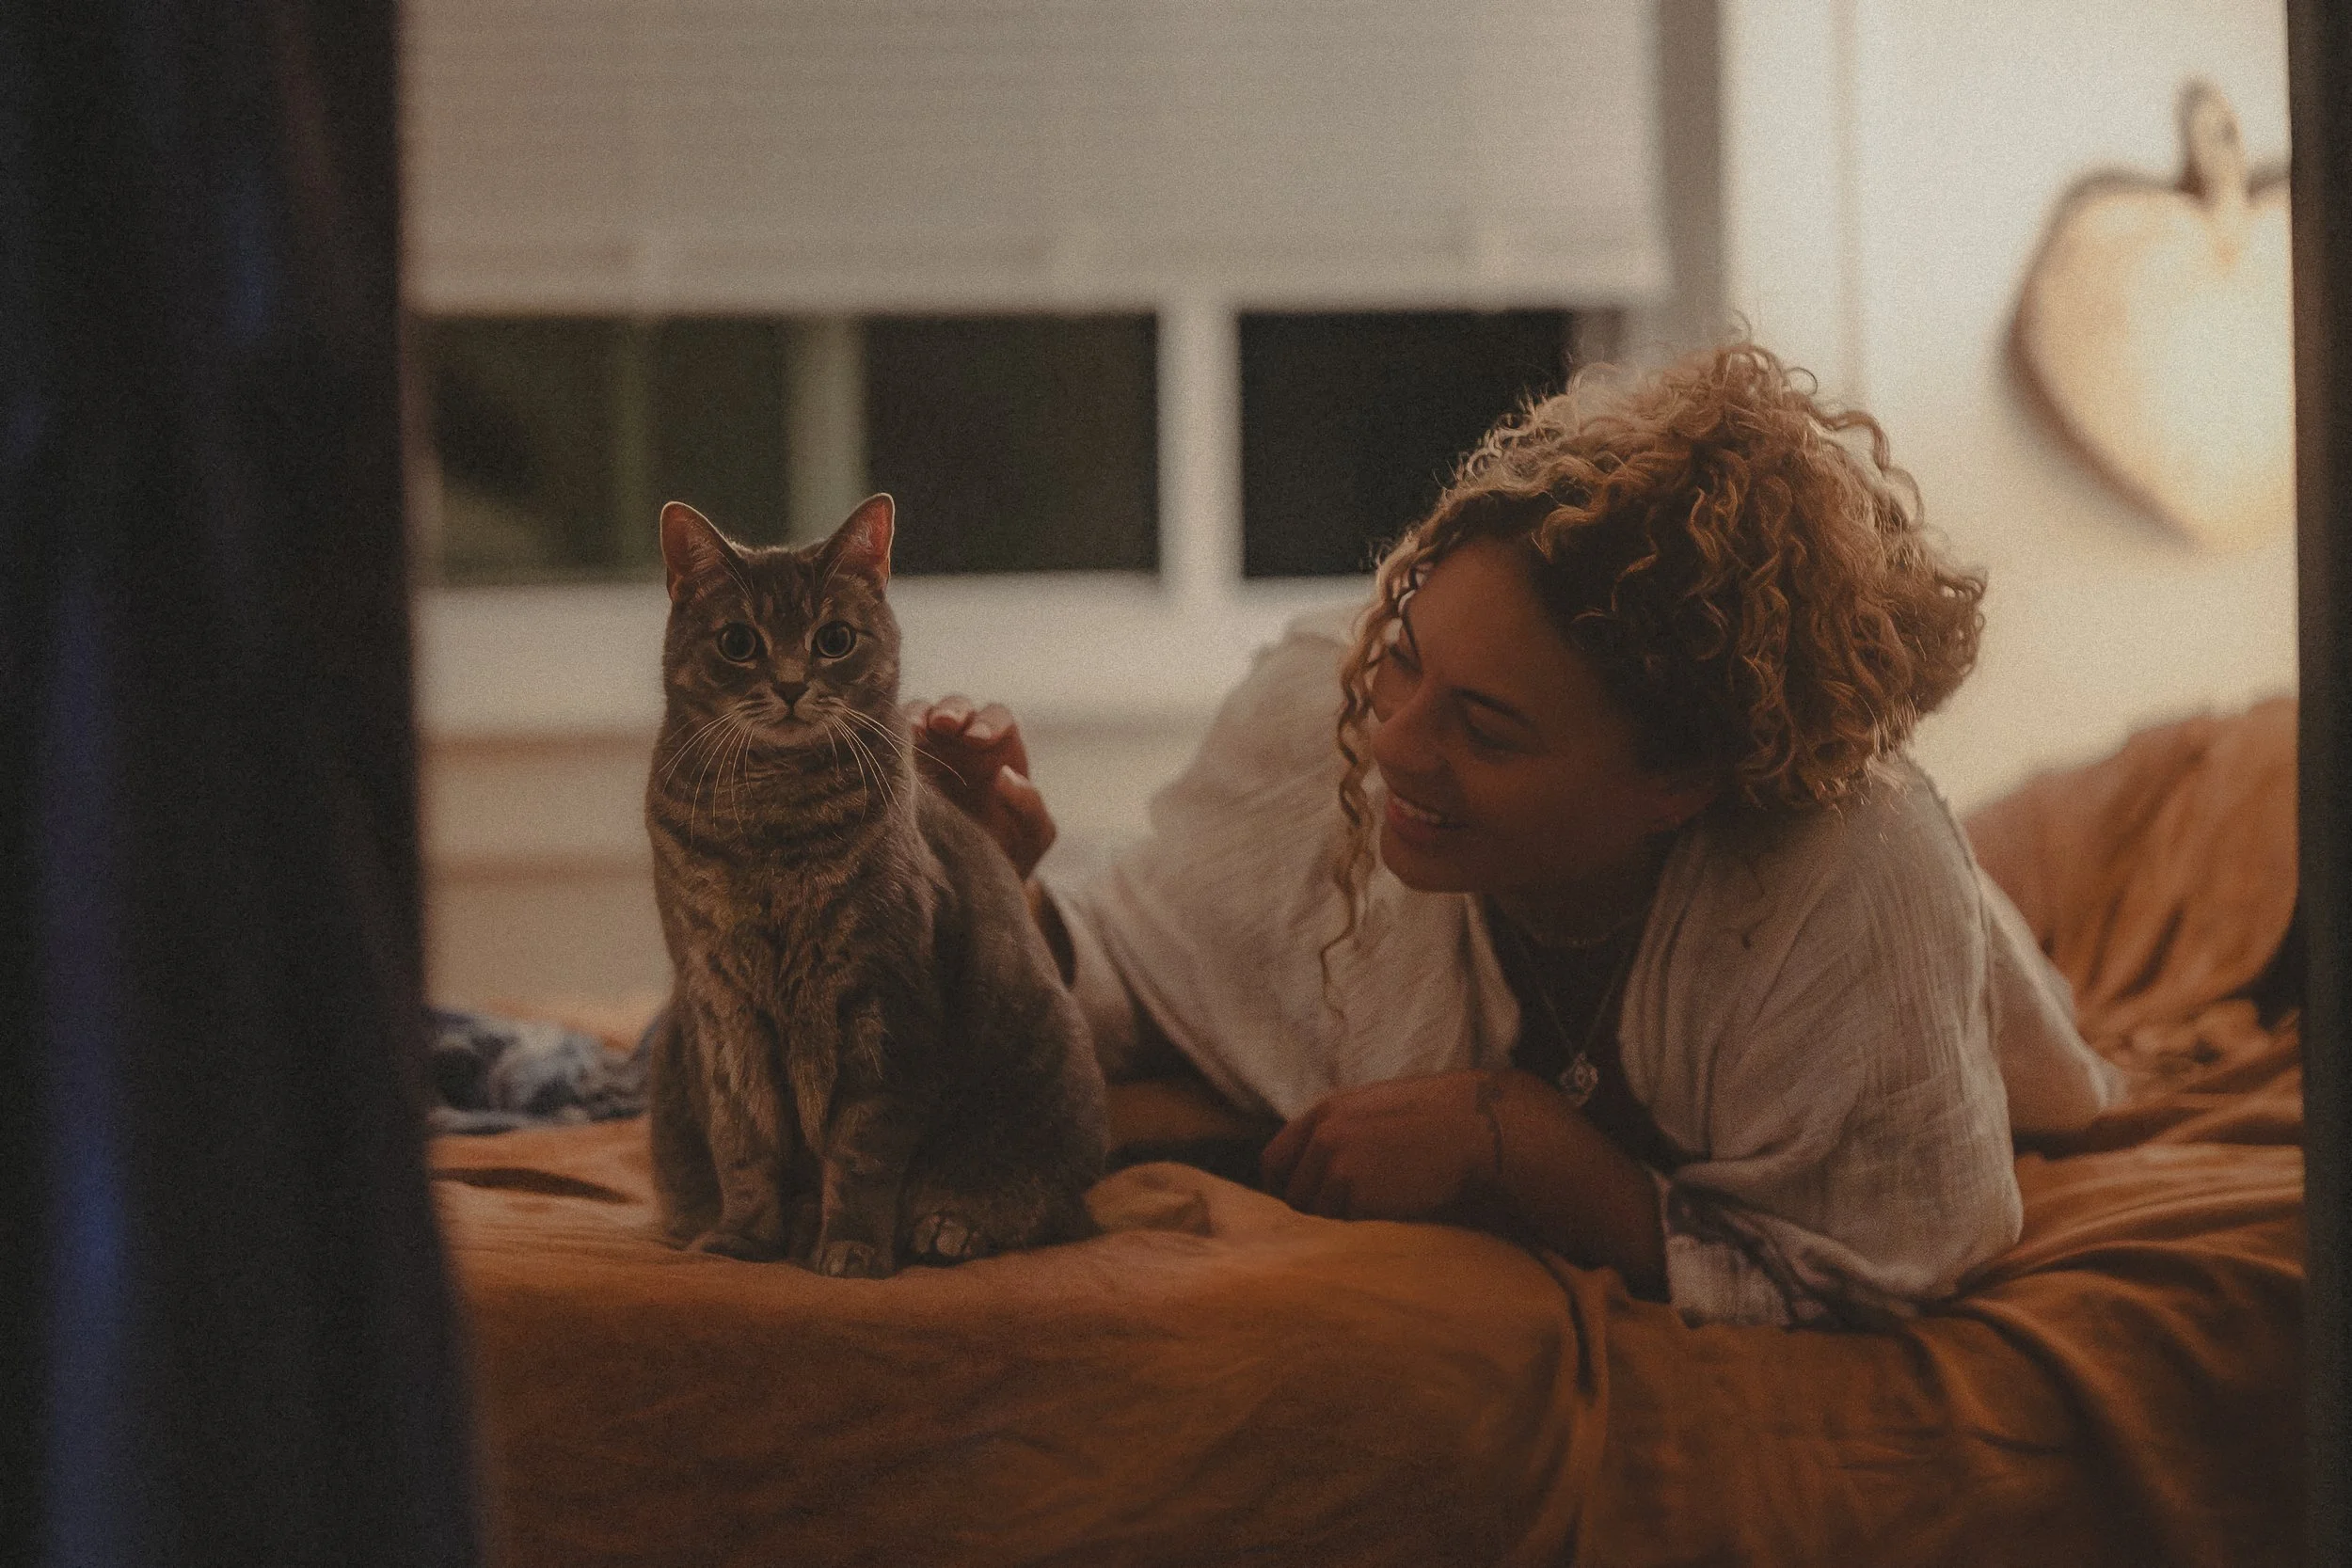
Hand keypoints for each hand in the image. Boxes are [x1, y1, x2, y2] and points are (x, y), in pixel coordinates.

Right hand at [902, 694, 1056, 878]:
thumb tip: (1005, 776)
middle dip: (951, 711)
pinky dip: (888, 736)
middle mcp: (963, 742)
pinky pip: (891, 740)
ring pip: (920, 715)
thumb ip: (1030, 807)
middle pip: (956, 708)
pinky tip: (887, 747)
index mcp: (1000, 750)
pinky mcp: (898, 765)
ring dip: (916, 716)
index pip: (998, 718)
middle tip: (943, 724)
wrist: (970, 882)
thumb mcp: (1033, 836)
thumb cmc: (1009, 852)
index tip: (978, 740)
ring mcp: (929, 750)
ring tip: (911, 730)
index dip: (989, 722)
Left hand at [1258, 1072, 1496, 1220]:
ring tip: (1379, 1201)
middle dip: (1315, 1207)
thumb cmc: (1431, 1120)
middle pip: (1294, 1194)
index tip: (1301, 1200)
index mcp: (1324, 1113)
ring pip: (1319, 1214)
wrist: (1471, 1128)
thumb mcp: (1371, 1108)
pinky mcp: (1357, 1194)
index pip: (1273, 1160)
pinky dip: (1363, 1224)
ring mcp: (1338, 1166)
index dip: (1284, 1185)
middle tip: (1351, 1207)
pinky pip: (1346, 1224)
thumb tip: (1310, 1167)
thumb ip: (1335, 1131)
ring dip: (1342, 1217)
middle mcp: (1323, 1137)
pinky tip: (1391, 1206)